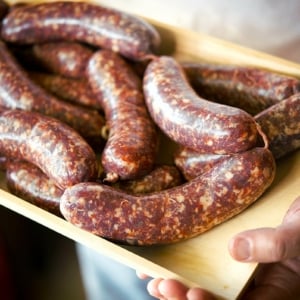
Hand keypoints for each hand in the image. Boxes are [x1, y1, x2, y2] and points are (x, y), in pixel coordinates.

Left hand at [140, 196, 299, 299]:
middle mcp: (251, 284)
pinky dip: (180, 266)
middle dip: (186, 298)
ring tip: (155, 282)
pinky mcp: (226, 252)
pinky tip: (159, 264)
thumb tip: (235, 250)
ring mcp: (236, 268)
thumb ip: (276, 243)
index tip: (192, 295)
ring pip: (205, 286)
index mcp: (273, 289)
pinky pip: (202, 264)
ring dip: (178, 288)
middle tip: (162, 287)